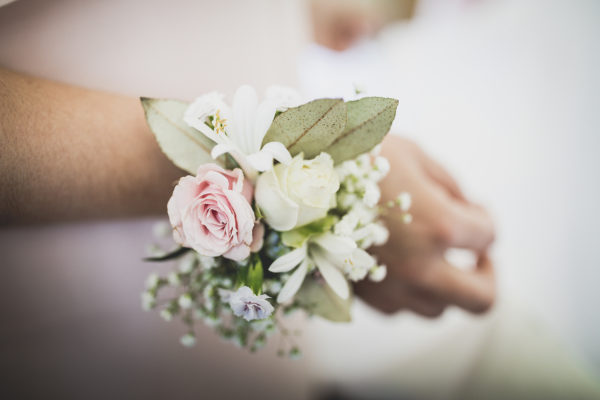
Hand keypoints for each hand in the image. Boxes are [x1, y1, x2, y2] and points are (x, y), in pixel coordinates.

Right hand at [355, 135, 495, 316]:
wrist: (292, 177)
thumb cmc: (355, 155)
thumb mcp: (412, 154)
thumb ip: (449, 184)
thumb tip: (468, 207)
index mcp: (440, 227)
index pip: (487, 235)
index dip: (484, 218)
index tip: (473, 208)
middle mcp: (421, 268)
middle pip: (481, 299)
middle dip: (487, 275)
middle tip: (476, 255)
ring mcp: (390, 288)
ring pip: (439, 309)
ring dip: (445, 284)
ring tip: (433, 257)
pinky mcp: (362, 296)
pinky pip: (399, 307)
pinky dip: (408, 290)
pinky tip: (398, 263)